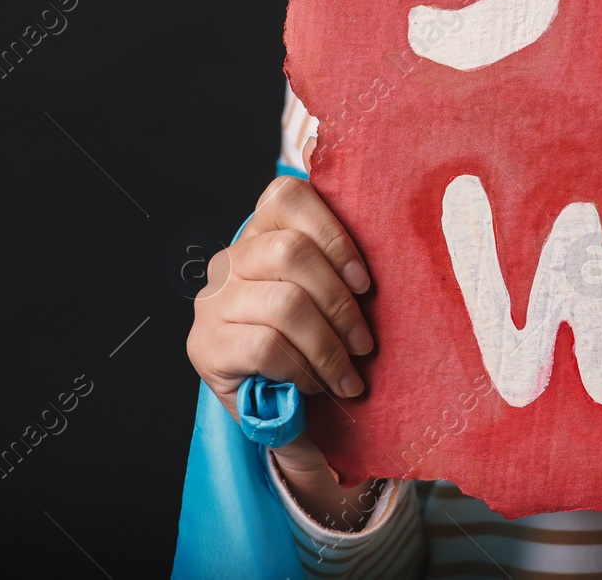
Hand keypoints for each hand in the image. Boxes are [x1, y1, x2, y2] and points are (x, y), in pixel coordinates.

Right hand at [187, 175, 379, 527]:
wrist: (272, 406)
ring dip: (329, 345)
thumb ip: (342, 258)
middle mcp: (230, 261)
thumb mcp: (328, 294)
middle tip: (365, 342)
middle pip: (291, 251)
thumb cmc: (313, 340)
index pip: (287, 196)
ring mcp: (214, 302)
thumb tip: (395, 232)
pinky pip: (267, 346)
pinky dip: (302, 369)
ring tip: (348, 373)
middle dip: (341, 302)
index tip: (365, 281)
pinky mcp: (207, 346)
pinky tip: (314, 384)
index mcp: (262, 233)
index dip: (333, 233)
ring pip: (285, 304)